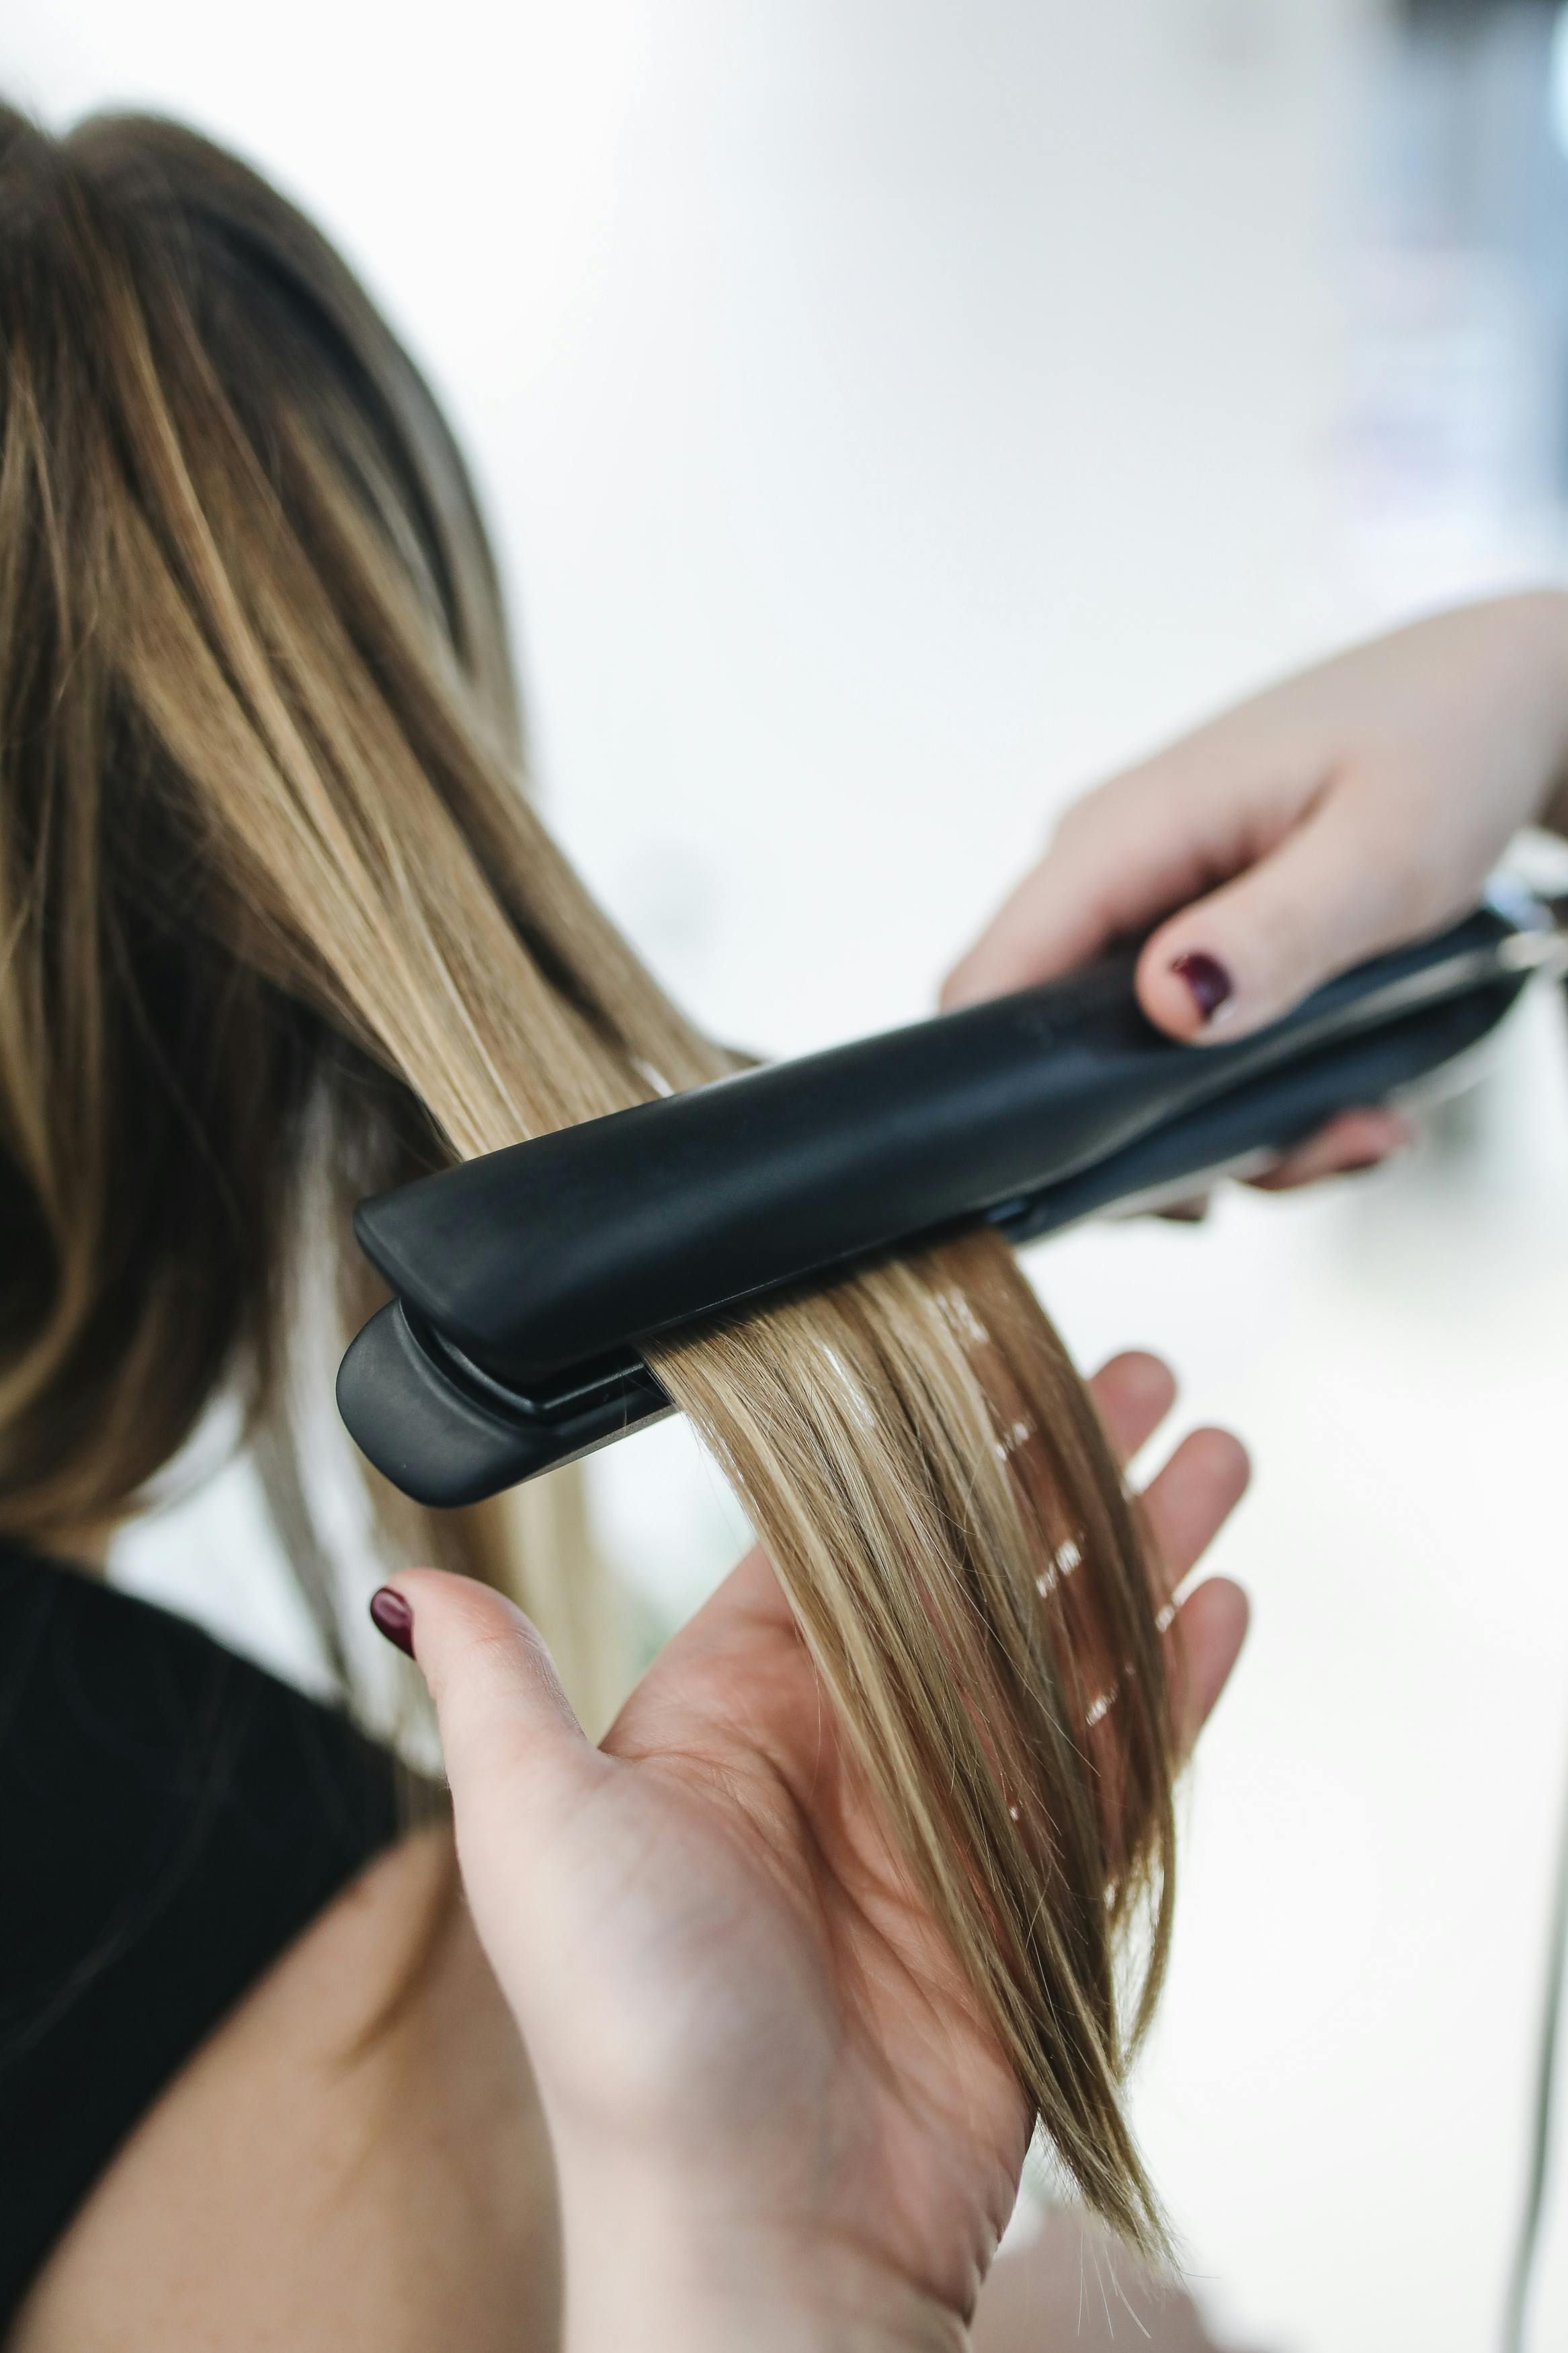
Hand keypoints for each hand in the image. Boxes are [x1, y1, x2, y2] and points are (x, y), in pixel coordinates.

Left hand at [379, 1354, 1248, 2352]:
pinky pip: (1120, 1765)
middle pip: (978, 1567)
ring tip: (1212, 1456)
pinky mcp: (1031, 1899)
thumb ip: (496, 1689)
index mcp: (735, 1706)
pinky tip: (1219, 1607)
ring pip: (1066, 1646)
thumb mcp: (532, 1834)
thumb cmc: (630, 2046)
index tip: (984, 1354)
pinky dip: (1177, 1683)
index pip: (845, 1531)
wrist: (759, 2236)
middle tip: (1144, 1377)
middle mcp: (849, 1747)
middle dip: (1059, 1471)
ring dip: (1139, 1551)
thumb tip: (414, 1580)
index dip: (923, 1440)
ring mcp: (951, 1820)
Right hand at [944, 592, 1567, 1184]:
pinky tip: (1345, 1101)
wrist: (1499, 695)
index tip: (1129, 1176)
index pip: (987, 988)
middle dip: (1165, 1142)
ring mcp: (1140, 905)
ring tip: (1355, 1129)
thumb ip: (1277, 932)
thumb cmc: (1448, 739)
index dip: (1013, 1102)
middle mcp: (1104, 870)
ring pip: (1123, 1070)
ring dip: (1233, 1130)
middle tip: (1308, 1152)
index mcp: (1119, 834)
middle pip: (1053, 1055)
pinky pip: (1175, 1046)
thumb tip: (1169, 1006)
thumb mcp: (1387, 850)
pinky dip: (1254, 1096)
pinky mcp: (1184, 933)